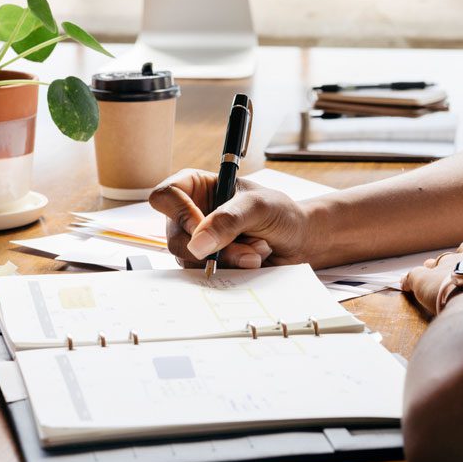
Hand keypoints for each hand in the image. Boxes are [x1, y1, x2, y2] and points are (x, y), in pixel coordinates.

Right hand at [148, 169, 312, 268]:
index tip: (203, 226)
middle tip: (246, 248)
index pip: (165, 196)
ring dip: (227, 260)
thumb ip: (228, 220)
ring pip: (190, 260)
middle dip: (213, 247)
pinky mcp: (208, 263)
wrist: (298, 240)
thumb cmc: (279, 212)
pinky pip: (204, 274)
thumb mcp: (258, 207)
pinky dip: (230, 270)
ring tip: (256, 251)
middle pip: (174, 237)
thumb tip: (197, 245)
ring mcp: (197, 241)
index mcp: (196, 187)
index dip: (178, 213)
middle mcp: (190, 214)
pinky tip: (252, 261)